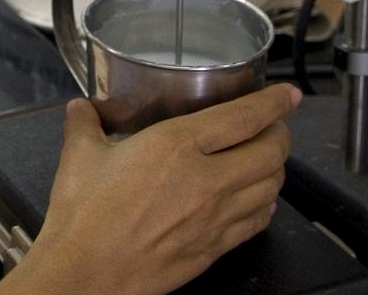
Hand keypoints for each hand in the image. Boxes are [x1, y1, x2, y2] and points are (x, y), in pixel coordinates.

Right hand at [3, 86, 299, 294]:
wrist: (87, 273)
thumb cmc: (84, 215)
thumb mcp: (79, 157)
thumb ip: (84, 124)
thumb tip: (80, 109)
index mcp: (176, 146)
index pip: (244, 118)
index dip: (274, 103)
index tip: (288, 94)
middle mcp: (207, 180)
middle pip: (271, 152)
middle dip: (281, 135)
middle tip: (275, 126)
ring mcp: (216, 218)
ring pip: (271, 188)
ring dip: (276, 169)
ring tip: (266, 159)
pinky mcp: (215, 249)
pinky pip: (258, 222)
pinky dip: (265, 204)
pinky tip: (257, 199)